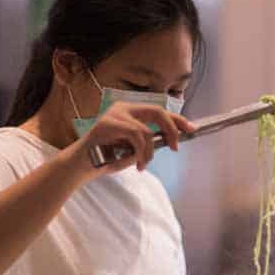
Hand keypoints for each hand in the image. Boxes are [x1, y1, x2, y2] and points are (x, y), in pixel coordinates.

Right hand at [66, 101, 195, 177]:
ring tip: (143, 164)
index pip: (159, 110)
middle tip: (175, 147)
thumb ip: (150, 141)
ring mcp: (114, 114)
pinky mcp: (107, 123)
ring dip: (150, 152)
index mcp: (130, 112)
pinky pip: (135, 137)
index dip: (177, 119)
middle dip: (172, 129)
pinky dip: (141, 153)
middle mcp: (123, 108)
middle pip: (157, 111)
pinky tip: (138, 165)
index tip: (192, 129)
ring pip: (146, 130)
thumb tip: (172, 139)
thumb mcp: (135, 149)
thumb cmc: (108, 158)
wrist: (82, 166)